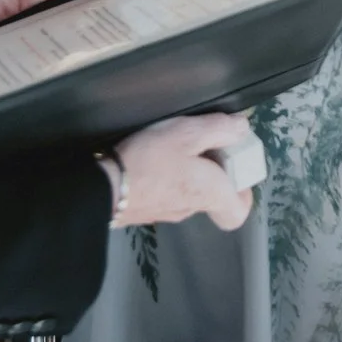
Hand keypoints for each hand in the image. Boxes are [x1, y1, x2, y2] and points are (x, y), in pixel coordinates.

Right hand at [111, 114, 254, 230]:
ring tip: (175, 146)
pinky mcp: (143, 210)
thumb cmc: (149, 160)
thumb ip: (220, 128)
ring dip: (188, 173)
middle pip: (214, 196)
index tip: (235, 166)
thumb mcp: (188, 133)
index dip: (243, 192)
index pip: (238, 212)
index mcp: (210, 194)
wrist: (99, 188)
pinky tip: (152, 159)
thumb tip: (242, 128)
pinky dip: (166, 178)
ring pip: (189, 194)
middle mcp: (190, 209)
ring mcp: (165, 212)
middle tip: (203, 145)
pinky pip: (165, 193)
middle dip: (214, 171)